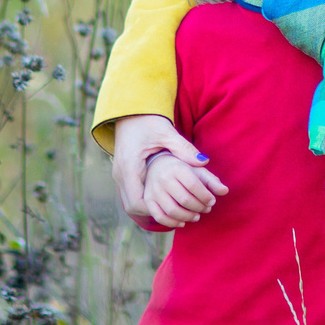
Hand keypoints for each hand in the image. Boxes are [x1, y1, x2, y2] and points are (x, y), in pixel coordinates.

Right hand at [110, 113, 225, 227]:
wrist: (130, 109)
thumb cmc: (147, 120)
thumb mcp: (166, 133)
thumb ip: (184, 149)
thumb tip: (205, 162)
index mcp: (129, 166)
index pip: (138, 201)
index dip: (156, 210)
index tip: (177, 211)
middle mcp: (120, 173)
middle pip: (133, 206)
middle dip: (155, 213)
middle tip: (179, 216)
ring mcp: (119, 173)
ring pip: (131, 203)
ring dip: (149, 209)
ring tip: (175, 212)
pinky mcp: (122, 171)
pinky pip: (131, 194)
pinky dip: (145, 201)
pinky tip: (163, 200)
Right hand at [140, 150, 223, 228]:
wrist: (157, 164)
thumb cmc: (182, 168)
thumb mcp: (197, 170)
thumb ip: (211, 180)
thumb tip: (225, 191)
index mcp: (177, 167)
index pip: (193, 185)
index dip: (205, 196)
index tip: (212, 201)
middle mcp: (163, 179)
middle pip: (184, 200)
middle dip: (199, 207)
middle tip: (206, 209)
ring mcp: (153, 190)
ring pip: (172, 211)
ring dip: (188, 217)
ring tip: (196, 216)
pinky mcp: (147, 200)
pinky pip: (159, 217)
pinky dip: (172, 223)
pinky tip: (182, 223)